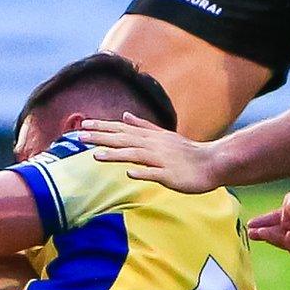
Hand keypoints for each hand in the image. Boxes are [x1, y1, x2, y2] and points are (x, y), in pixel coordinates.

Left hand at [78, 113, 224, 193]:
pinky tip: (130, 173)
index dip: (103, 127)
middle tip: (79, 136)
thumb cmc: (185, 152)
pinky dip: (143, 172)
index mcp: (150, 136)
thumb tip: (125, 115)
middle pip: (124, 139)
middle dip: (101, 137)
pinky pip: (155, 173)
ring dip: (115, 154)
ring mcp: (162, 160)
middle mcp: (153, 145)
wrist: (210, 163)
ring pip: (135, 155)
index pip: (122, 129)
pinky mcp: (170, 174)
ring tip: (95, 155)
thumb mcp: (162, 135)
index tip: (83, 125)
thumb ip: (143, 125)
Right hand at [245, 185, 289, 259]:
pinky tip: (289, 233)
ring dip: (271, 237)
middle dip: (263, 233)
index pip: (274, 220)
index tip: (249, 224)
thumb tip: (281, 227)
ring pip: (282, 242)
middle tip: (250, 233)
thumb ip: (280, 215)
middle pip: (276, 234)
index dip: (261, 222)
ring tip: (259, 232)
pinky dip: (289, 241)